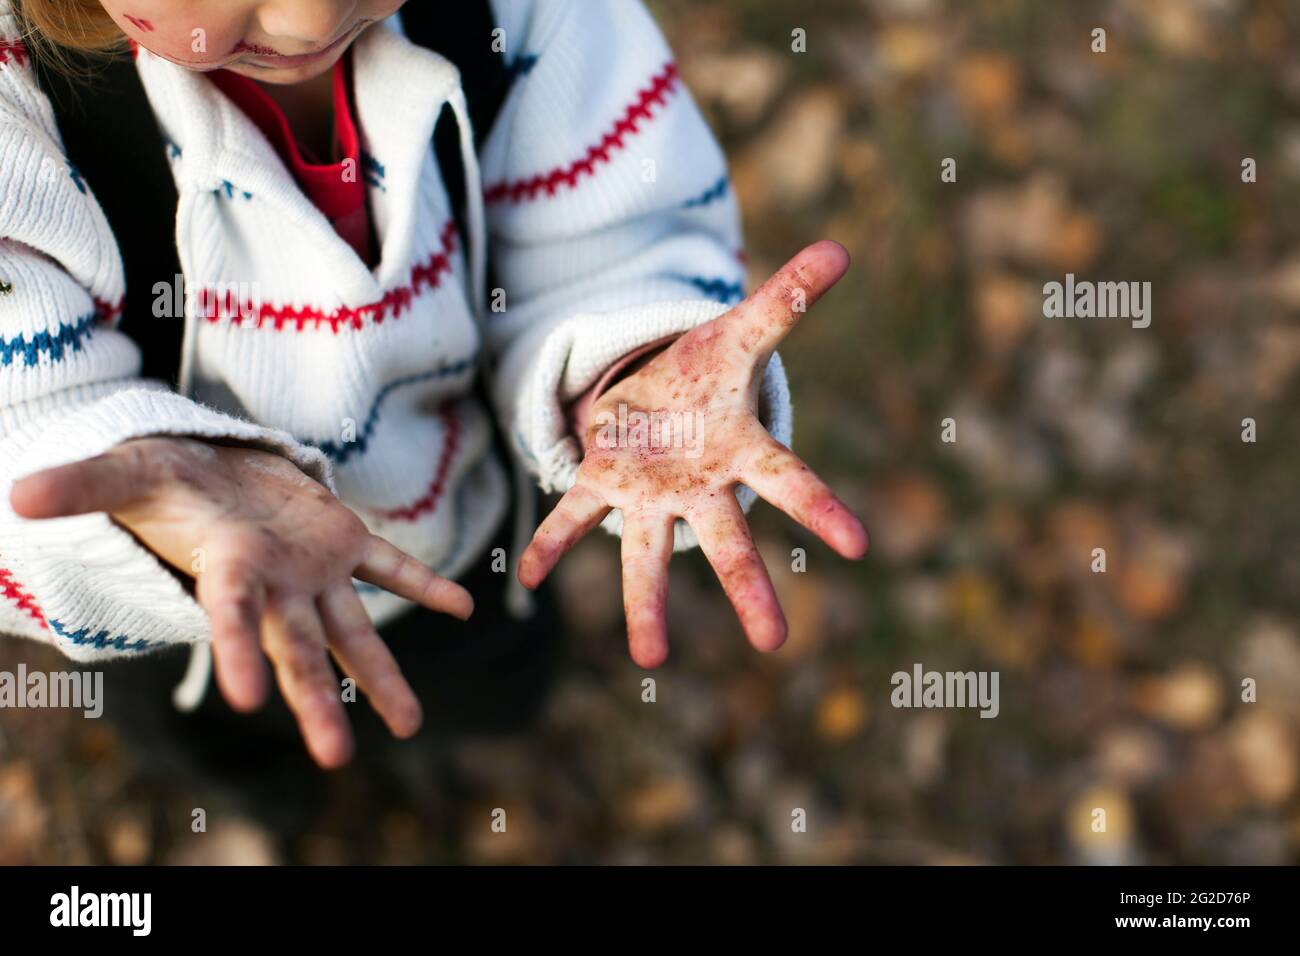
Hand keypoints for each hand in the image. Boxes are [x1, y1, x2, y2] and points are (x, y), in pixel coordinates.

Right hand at [9, 437, 472, 768]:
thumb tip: (17, 494)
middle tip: (337, 759)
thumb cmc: (164, 477)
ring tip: (410, 724)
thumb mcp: (125, 471)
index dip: (234, 653)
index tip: (243, 703)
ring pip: (354, 628)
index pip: (231, 618)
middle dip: (316, 702)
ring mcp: (314, 567)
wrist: (210, 463)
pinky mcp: (344, 538)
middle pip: (298, 650)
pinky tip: (465, 607)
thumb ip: (82, 486)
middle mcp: (275, 584)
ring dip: (381, 674)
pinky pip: (392, 565)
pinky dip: (425, 582)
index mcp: (227, 568)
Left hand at [518, 241, 867, 666]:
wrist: (658, 391)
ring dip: (647, 604)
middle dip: (749, 588)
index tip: (859, 546)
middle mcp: (698, 486)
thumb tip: (840, 247)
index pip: (789, 481)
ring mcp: (649, 493)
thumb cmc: (708, 372)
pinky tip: (526, 577)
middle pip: (726, 539)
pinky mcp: (602, 485)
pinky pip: (573, 517)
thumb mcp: (742, 330)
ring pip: (648, 552)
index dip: (821, 510)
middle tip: (774, 644)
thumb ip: (787, 297)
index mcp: (739, 449)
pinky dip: (550, 544)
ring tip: (650, 659)